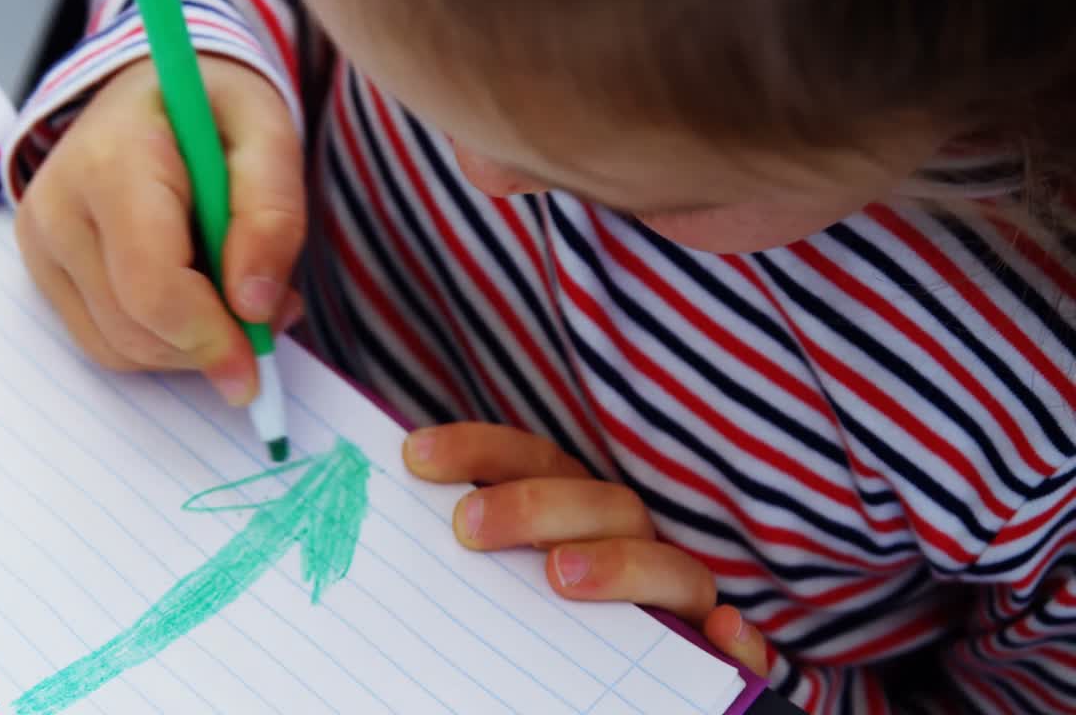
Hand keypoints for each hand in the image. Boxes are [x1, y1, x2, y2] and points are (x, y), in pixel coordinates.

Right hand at [15, 56, 303, 404]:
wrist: (154, 93)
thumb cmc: (214, 110)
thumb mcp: (268, 136)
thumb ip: (272, 215)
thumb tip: (253, 306)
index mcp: (111, 163)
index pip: (151, 286)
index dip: (209, 338)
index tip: (257, 364)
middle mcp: (58, 207)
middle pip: (134, 329)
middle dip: (208, 344)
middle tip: (268, 312)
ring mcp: (42, 243)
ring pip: (118, 348)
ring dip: (188, 348)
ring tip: (235, 294)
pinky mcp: (44, 271)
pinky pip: (105, 343)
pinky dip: (161, 341)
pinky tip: (197, 299)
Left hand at [404, 422, 769, 676]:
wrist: (637, 688)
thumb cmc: (546, 628)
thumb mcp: (498, 588)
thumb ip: (471, 558)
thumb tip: (394, 519)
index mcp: (577, 515)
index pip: (535, 462)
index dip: (481, 450)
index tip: (416, 456)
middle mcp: (633, 543)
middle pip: (601, 505)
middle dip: (535, 505)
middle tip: (469, 527)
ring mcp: (680, 595)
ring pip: (671, 566)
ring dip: (620, 565)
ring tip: (563, 577)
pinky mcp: (720, 651)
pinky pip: (744, 645)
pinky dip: (740, 640)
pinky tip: (723, 636)